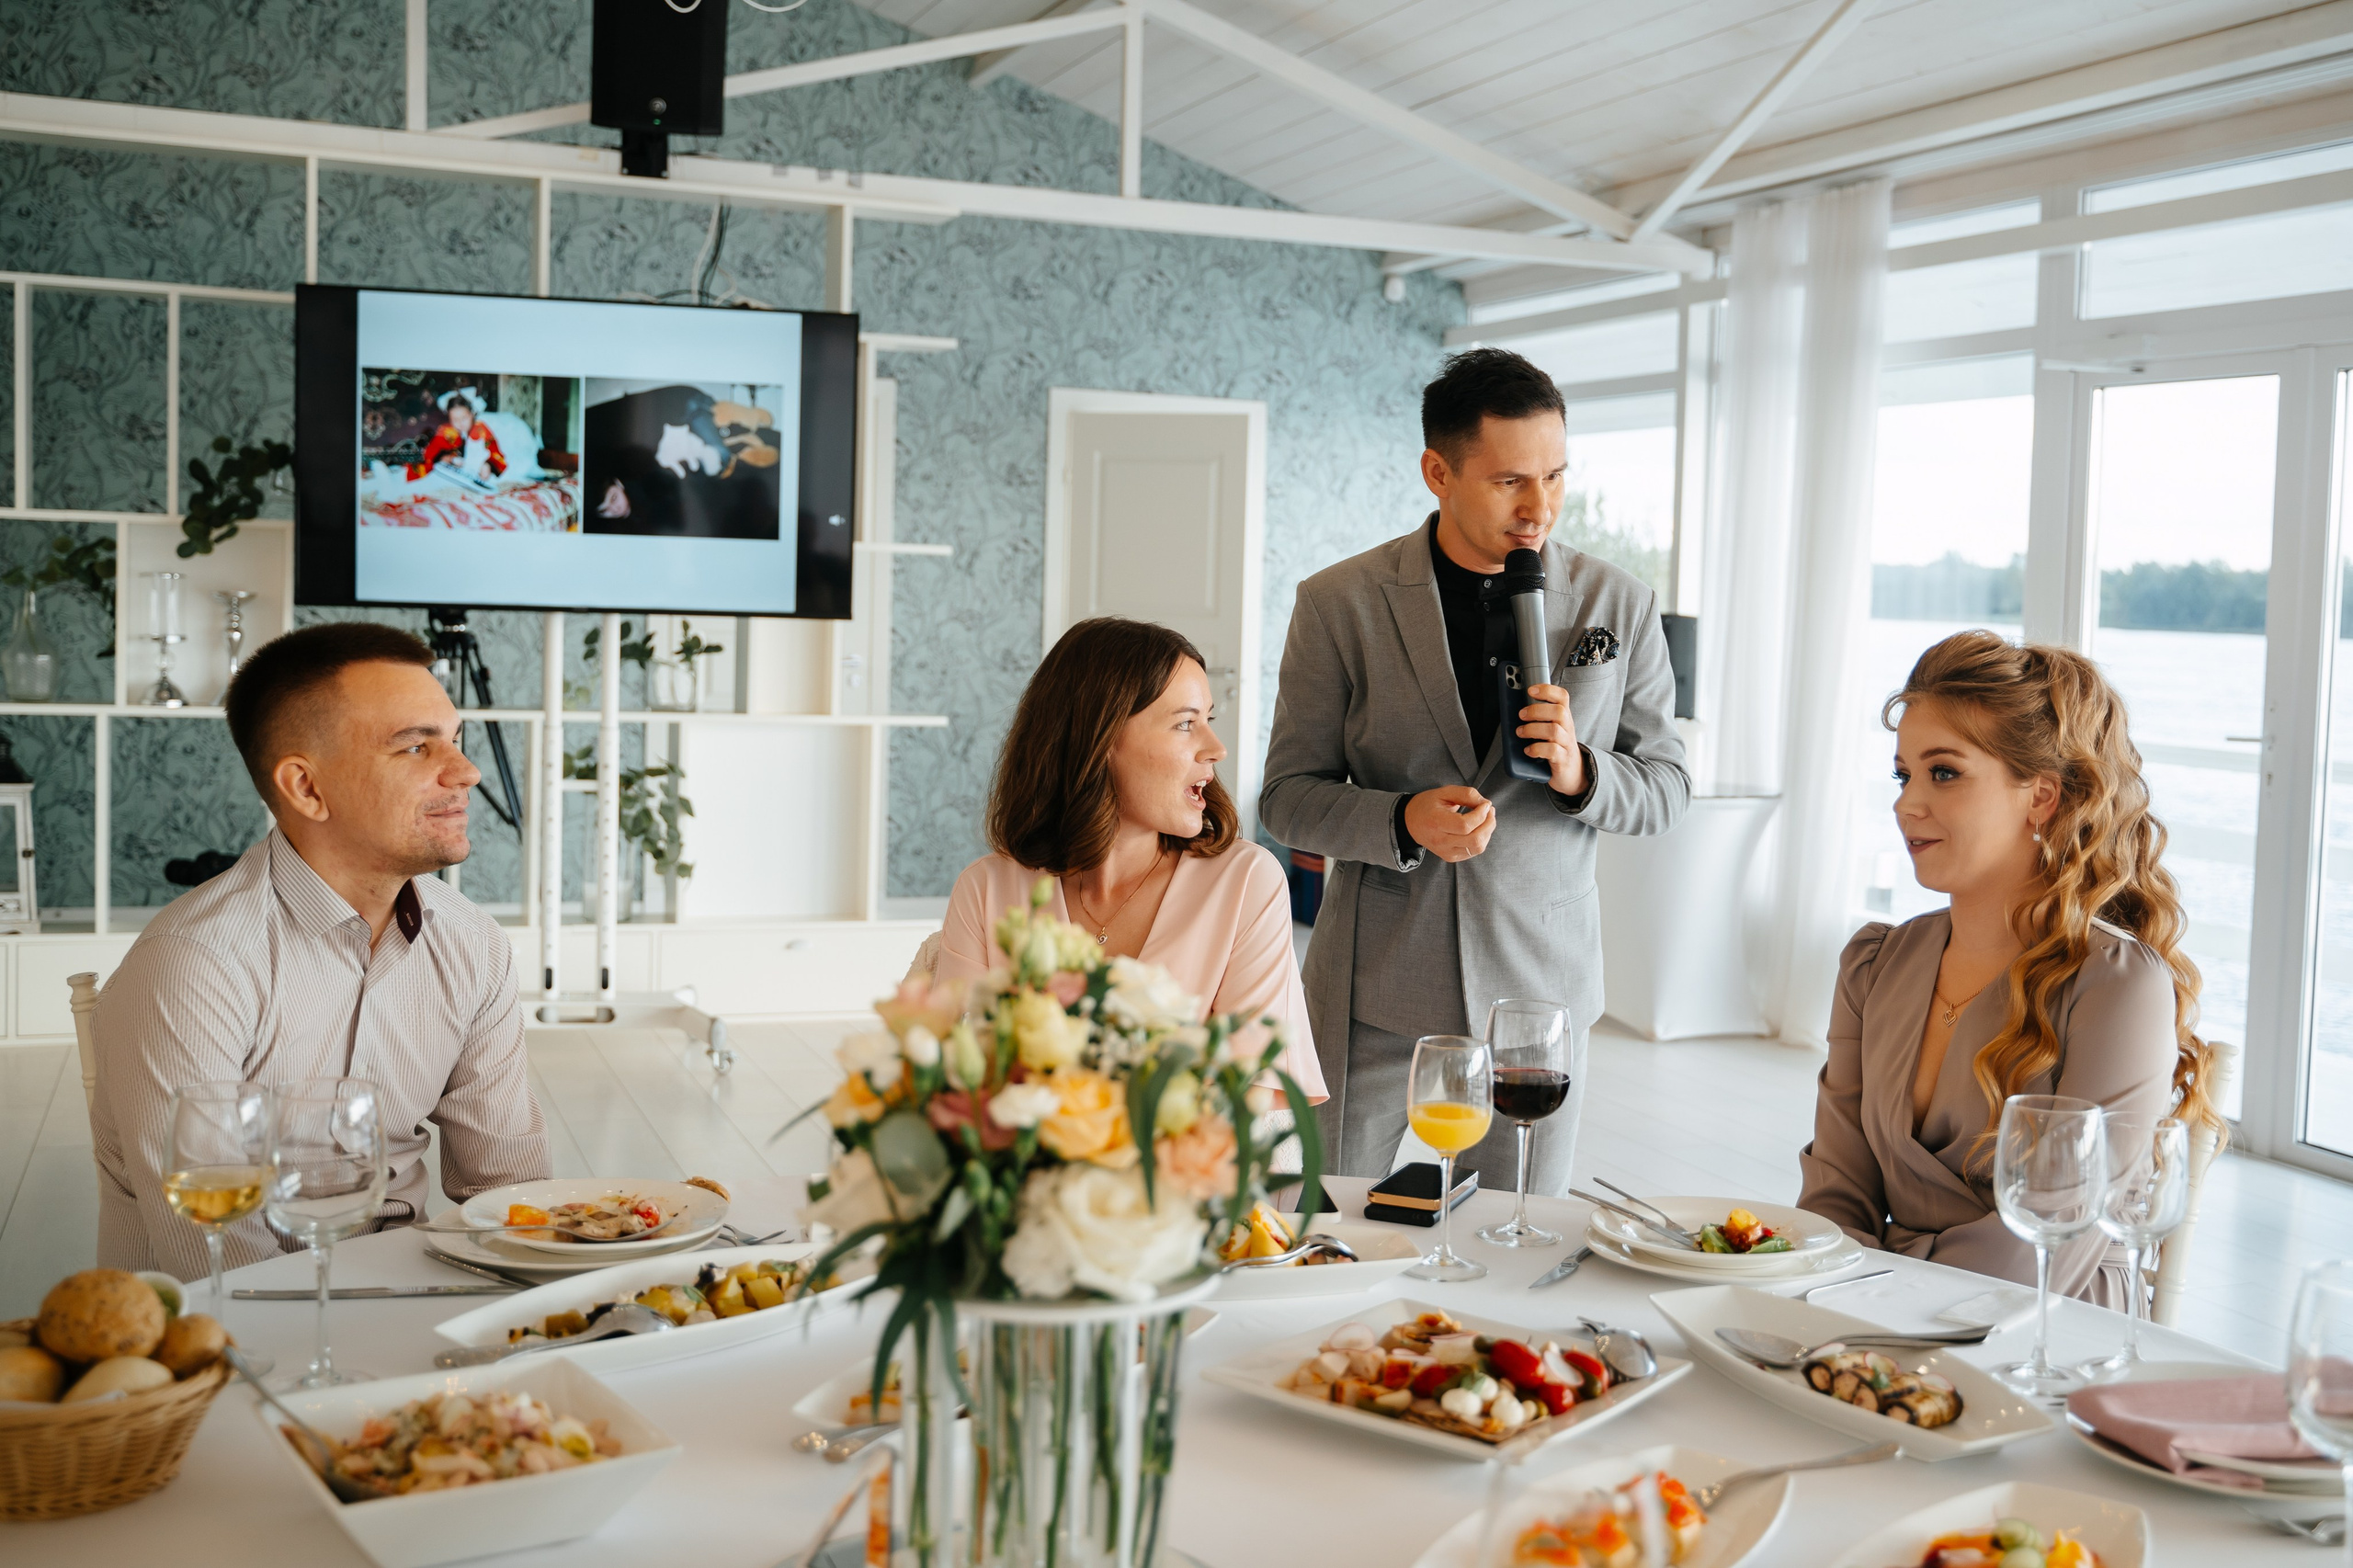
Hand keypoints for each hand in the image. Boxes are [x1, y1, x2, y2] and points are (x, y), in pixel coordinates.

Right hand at [1404, 785, 1494, 863]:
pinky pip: (1474, 851)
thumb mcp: (1444, 792)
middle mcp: (1440, 841)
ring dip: (1488, 832)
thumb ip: (1466, 794)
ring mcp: (1445, 852)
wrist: (1411, 823)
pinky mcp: (1450, 857)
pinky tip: (1479, 828)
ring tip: (1486, 818)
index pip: (1465, 825)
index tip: (1486, 804)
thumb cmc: (1428, 805)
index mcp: (1435, 822)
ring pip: (1477, 848)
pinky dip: (1482, 839)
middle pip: (1475, 839)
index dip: (1481, 815)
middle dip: (1489, 823)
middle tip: (1490, 810)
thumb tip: (1486, 804)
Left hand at [1517, 683, 1585, 797]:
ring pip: (1554, 731)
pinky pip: (1552, 751)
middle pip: (1559, 711)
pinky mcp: (1563, 759)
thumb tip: (1512, 707)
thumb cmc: (1555, 746)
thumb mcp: (1548, 729)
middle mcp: (1567, 728)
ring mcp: (1567, 744)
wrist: (1572, 772)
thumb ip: (1537, 718)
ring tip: (1520, 732)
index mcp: (1563, 717)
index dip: (1547, 690)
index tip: (1530, 690)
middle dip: (1536, 710)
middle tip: (1521, 715)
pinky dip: (1536, 749)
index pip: (1562, 697)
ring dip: (1532, 729)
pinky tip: (1528, 750)